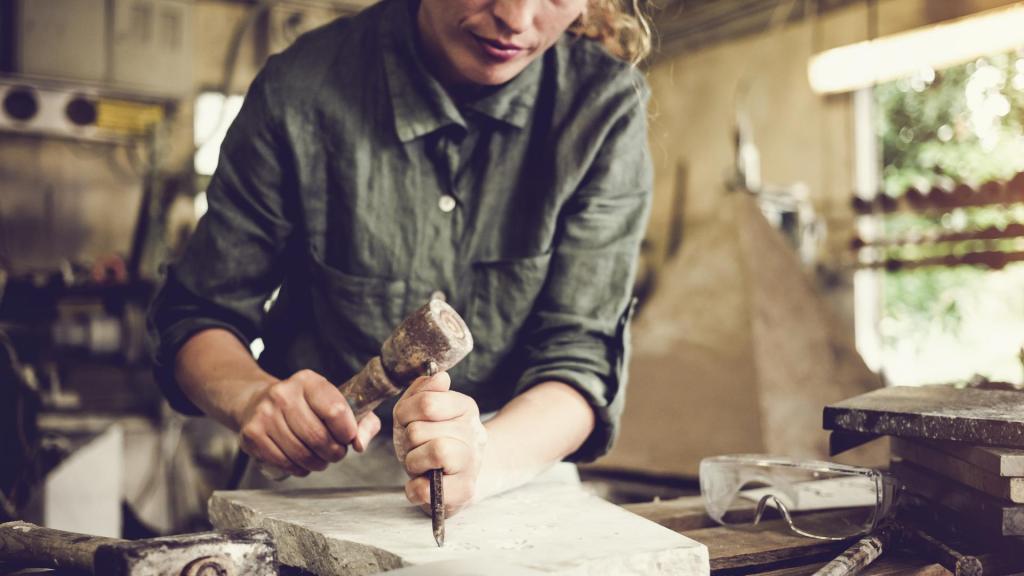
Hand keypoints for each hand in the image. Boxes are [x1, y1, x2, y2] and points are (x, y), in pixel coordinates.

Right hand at [236, 369, 381, 475]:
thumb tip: (360, 444)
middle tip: (335, 453)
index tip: (348, 438)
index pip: (336, 411)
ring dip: (317, 463)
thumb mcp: (334, 402)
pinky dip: (298, 468)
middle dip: (334, 453)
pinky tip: (301, 462)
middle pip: (318, 437)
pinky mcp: (252, 434)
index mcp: (309, 381)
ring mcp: (265, 414)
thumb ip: (361, 421)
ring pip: (301, 453)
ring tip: (320, 458)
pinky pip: (283, 462)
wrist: (257, 402)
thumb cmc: (304, 406)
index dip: (347, 432)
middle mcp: (284, 394)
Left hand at [392, 371, 486, 515]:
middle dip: (409, 441)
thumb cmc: (434, 442)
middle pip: (420, 430)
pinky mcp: (465, 491)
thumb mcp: (421, 414)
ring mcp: (472, 463)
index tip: (408, 422)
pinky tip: (422, 482)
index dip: (405, 414)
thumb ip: (423, 391)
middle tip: (418, 447)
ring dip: (413, 462)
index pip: (427, 403)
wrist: (457, 479)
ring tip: (421, 464)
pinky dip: (414, 488)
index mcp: (465, 407)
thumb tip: (440, 377)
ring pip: (434, 452)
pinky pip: (427, 488)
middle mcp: (474, 433)